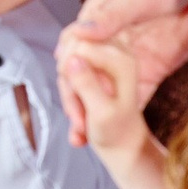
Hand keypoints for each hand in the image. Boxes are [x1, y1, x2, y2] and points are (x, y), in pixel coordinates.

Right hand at [55, 0, 187, 145]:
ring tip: (86, 140)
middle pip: (83, 74)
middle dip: (76, 102)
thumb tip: (81, 35)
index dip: (68, 75)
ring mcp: (128, 56)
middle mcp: (107, 40)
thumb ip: (112, 15)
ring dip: (93, 112)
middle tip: (78, 128)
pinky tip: (113, 135)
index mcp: (97, 18)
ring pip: (103, 88)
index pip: (72, 50)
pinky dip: (121, 114)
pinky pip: (131, 95)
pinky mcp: (149, 69)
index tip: (69, 98)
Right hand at [56, 30, 152, 160]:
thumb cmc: (115, 131)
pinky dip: (67, 90)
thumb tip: (72, 60)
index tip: (75, 94)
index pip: (79, 44)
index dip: (69, 68)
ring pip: (66, 60)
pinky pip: (67, 67)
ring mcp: (104, 58)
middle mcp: (115, 53)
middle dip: (67, 80)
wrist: (120, 143)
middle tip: (76, 108)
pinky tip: (76, 111)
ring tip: (80, 116)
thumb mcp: (101, 113)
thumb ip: (87, 85)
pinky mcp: (94, 64)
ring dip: (67, 91)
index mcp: (122, 60)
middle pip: (70, 49)